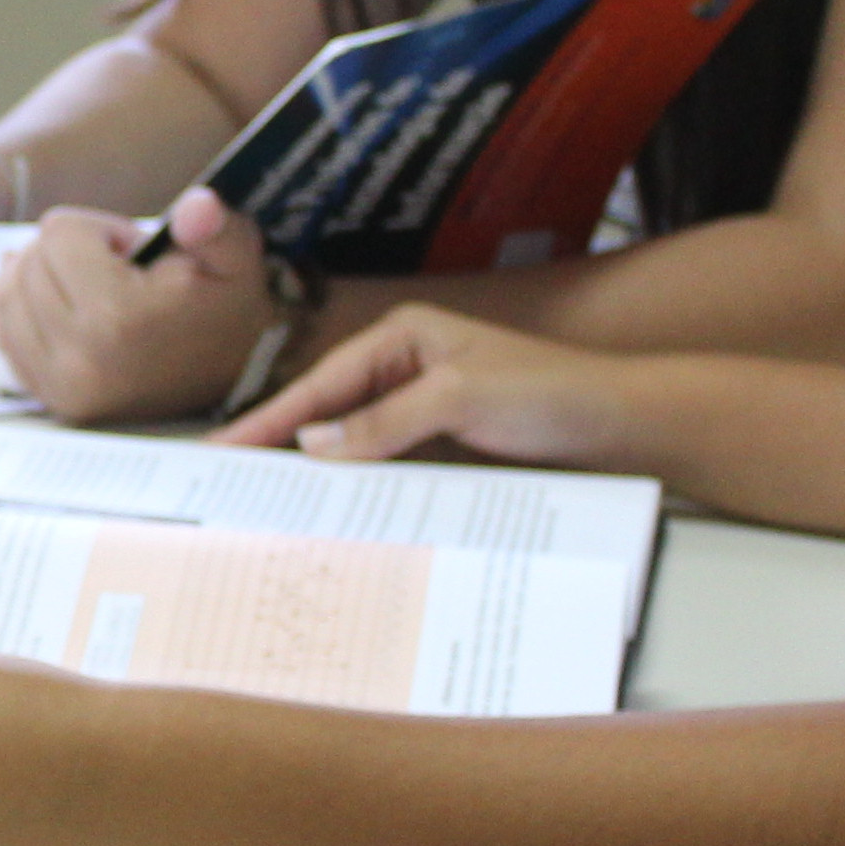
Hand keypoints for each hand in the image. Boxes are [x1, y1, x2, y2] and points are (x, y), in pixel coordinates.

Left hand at [0, 187, 279, 424]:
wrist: (236, 377)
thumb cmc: (228, 308)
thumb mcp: (236, 258)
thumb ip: (215, 227)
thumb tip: (197, 207)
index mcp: (118, 319)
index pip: (59, 233)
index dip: (99, 230)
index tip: (134, 253)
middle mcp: (80, 360)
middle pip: (29, 262)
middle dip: (69, 255)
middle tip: (118, 273)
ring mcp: (62, 387)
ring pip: (7, 296)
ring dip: (41, 278)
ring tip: (93, 288)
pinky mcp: (53, 401)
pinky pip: (6, 334)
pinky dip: (25, 310)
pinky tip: (63, 305)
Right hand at [221, 304, 652, 470]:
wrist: (620, 424)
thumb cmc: (549, 393)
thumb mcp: (460, 399)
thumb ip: (385, 422)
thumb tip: (315, 447)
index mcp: (404, 336)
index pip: (322, 382)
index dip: (271, 417)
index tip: (224, 446)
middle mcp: (408, 366)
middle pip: (330, 410)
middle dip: (282, 443)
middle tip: (230, 480)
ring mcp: (425, 406)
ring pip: (356, 441)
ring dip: (321, 470)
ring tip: (269, 500)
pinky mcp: (445, 441)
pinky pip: (388, 463)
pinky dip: (361, 484)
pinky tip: (337, 508)